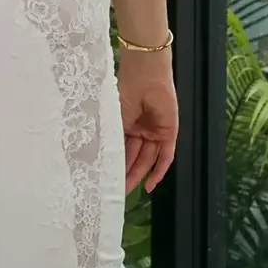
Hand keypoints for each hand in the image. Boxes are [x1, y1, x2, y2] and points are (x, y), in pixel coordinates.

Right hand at [118, 50, 177, 193]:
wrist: (145, 76)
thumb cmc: (125, 91)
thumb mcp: (114, 120)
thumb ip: (112, 141)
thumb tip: (99, 161)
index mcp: (125, 124)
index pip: (121, 150)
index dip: (115, 165)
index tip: (105, 181)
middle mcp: (140, 129)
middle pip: (134, 157)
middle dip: (126, 174)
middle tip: (116, 192)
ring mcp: (154, 132)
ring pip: (147, 159)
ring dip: (139, 175)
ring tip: (127, 190)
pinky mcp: (168, 133)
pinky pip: (165, 156)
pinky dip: (159, 171)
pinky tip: (150, 185)